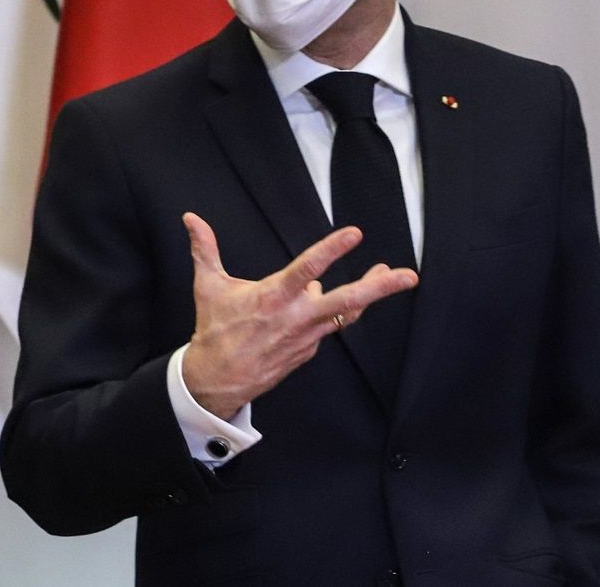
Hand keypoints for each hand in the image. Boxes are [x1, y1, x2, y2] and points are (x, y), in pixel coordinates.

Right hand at [179, 212, 416, 418]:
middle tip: (408, 276)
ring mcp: (307, 336)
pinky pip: (327, 326)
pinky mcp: (308, 350)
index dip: (332, 249)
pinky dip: (333, 311)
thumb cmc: (214, 331)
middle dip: (379, 288)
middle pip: (347, 300)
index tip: (355, 234)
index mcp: (274, 297)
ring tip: (390, 275)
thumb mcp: (208, 287)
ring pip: (345, 312)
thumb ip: (204, 249)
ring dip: (369, 295)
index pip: (309, 268)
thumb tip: (190, 218)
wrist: (217, 380)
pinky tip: (330, 300)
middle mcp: (297, 316)